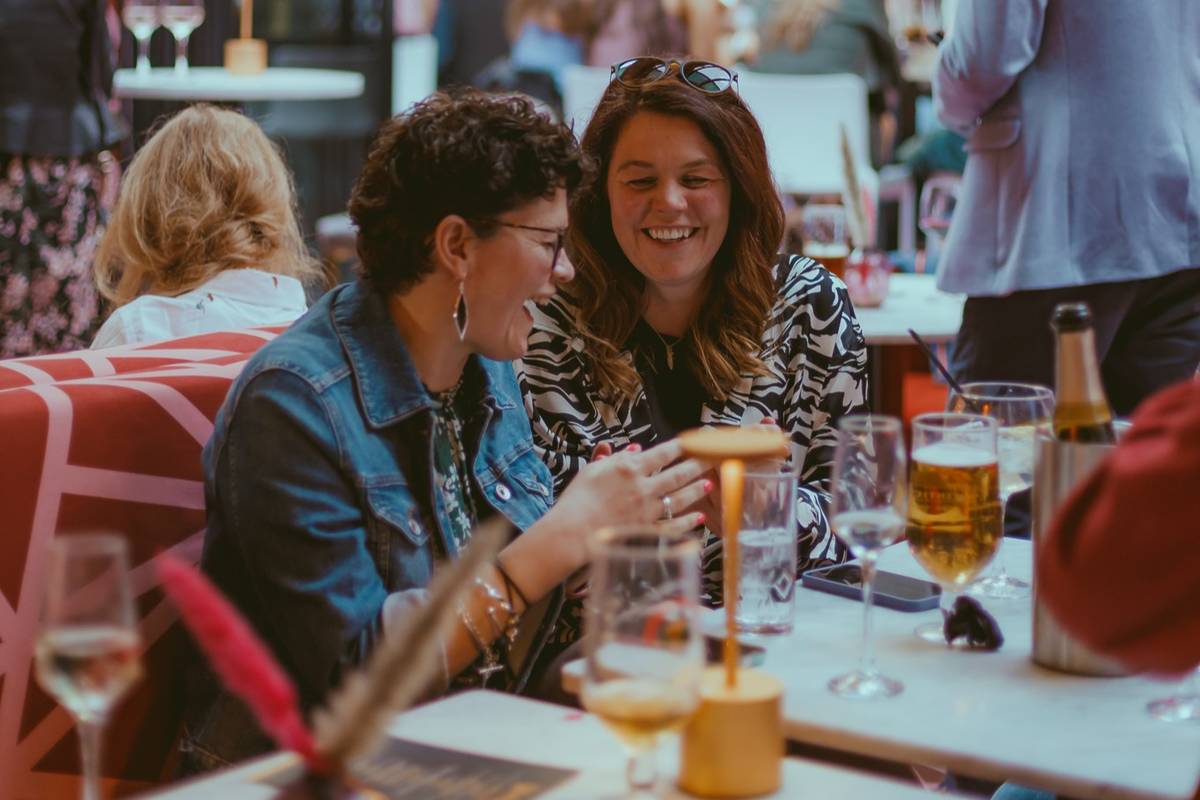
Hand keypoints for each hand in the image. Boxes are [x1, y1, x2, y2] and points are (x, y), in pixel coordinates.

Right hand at [550, 439, 709, 560]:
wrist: (573, 532)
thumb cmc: (577, 499)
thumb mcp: (591, 469)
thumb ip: (615, 457)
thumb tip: (635, 449)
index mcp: (629, 468)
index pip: (662, 453)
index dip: (680, 446)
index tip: (694, 441)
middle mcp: (644, 488)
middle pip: (678, 474)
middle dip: (698, 464)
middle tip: (715, 458)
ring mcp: (648, 511)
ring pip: (680, 498)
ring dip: (697, 490)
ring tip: (709, 484)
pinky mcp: (647, 531)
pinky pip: (674, 525)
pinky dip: (688, 521)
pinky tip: (699, 518)